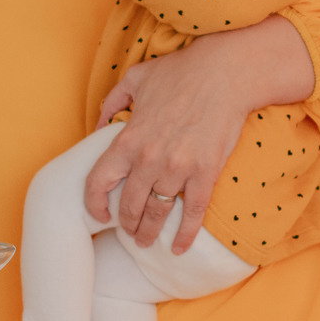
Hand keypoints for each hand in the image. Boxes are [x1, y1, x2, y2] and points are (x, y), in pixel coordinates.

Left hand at [85, 20, 313, 252]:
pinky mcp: (205, 173)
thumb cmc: (181, 72)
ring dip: (149, 232)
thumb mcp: (136, 78)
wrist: (226, 73)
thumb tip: (98, 124)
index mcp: (129, 138)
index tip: (99, 214)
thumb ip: (112, 102)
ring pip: (157, 213)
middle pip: (129, 205)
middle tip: (129, 232)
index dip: (94, 203)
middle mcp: (149, 158)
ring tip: (147, 241)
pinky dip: (184, 235)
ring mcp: (178, 168)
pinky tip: (179, 248)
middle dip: (126, 224)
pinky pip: (192, 213)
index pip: (98, 181)